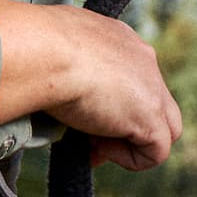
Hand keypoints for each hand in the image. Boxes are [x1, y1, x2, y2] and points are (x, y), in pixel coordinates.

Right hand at [0, 0, 182, 171]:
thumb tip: (43, 78)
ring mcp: (153, 88)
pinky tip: (96, 146)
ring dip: (127, 142)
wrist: (43, 51)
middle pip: (153, 101)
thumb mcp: (49, 44)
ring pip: (164, 128)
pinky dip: (127, 159)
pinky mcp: (152, 118)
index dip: (108, 101)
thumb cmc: (33, 45)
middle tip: (87, 134)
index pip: (128, 75)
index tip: (78, 114)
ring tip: (90, 142)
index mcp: (118, 37)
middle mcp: (142, 58)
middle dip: (124, 123)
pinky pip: (156, 152)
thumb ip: (59, 61)